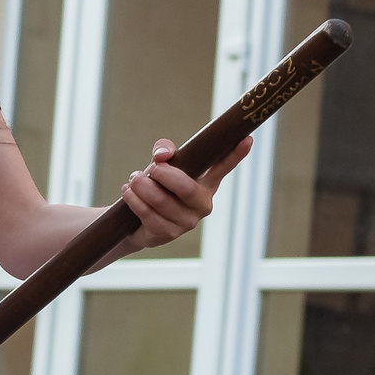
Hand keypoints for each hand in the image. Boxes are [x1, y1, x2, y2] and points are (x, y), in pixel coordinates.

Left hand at [121, 136, 250, 249]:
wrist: (133, 219)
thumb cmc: (155, 186)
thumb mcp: (161, 164)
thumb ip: (164, 151)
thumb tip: (162, 156)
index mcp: (206, 183)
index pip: (222, 167)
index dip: (235, 155)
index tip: (247, 139)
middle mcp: (202, 204)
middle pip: (187, 188)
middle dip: (165, 175)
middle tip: (151, 168)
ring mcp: (186, 222)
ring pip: (163, 202)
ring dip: (143, 187)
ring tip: (133, 179)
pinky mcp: (167, 234)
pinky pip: (149, 215)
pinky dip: (135, 200)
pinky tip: (127, 192)